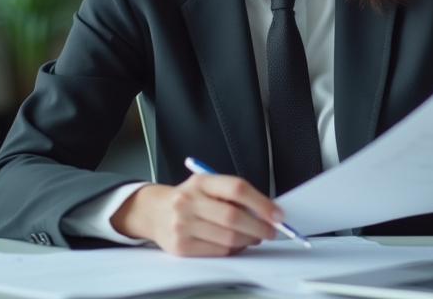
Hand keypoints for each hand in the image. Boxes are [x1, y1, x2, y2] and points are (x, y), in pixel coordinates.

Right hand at [111, 175, 280, 255]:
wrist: (155, 212)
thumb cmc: (190, 198)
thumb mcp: (208, 186)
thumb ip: (233, 195)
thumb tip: (267, 211)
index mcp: (201, 181)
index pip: (237, 188)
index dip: (261, 202)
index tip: (277, 214)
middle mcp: (188, 201)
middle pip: (234, 217)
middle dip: (259, 226)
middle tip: (270, 230)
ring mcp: (183, 224)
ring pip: (228, 238)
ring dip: (248, 240)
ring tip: (253, 237)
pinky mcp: (181, 246)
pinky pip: (217, 251)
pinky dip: (233, 249)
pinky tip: (235, 244)